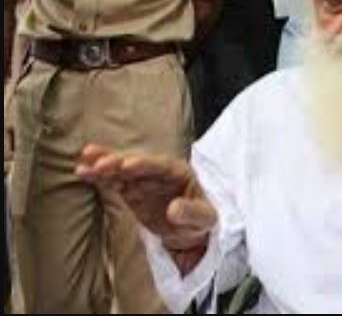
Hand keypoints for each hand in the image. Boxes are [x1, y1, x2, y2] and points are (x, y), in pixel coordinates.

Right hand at [77, 144, 216, 273]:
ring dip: (103, 166)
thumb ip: (191, 213)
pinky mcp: (130, 193)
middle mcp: (158, 173)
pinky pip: (113, 183)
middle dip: (118, 163)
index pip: (161, 166)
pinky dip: (99, 178)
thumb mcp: (205, 219)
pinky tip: (82, 172)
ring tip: (85, 164)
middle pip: (137, 165)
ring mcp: (143, 182)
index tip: (126, 165)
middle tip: (99, 164)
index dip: (143, 164)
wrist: (191, 232)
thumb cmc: (201, 220)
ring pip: (121, 171)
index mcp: (179, 173)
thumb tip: (173, 209)